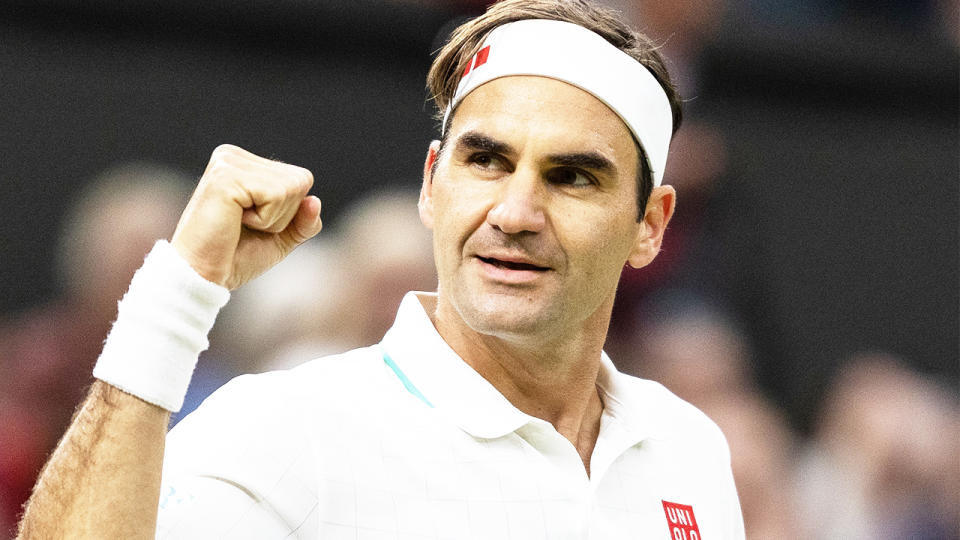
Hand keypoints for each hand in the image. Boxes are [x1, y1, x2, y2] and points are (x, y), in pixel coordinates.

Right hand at [171, 144, 322, 289]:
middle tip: (246, 227)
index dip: (289, 213)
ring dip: (272, 219)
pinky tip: (234, 222)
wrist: (203, 276)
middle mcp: (234, 156)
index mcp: (245, 163)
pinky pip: (275, 196)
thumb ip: (304, 221)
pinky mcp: (225, 176)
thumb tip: (314, 201)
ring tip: (238, 224)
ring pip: (291, 188)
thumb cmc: (236, 257)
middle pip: (300, 181)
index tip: (254, 224)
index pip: (301, 179)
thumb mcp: (282, 238)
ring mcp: (228, 162)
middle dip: (283, 216)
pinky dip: (264, 220)